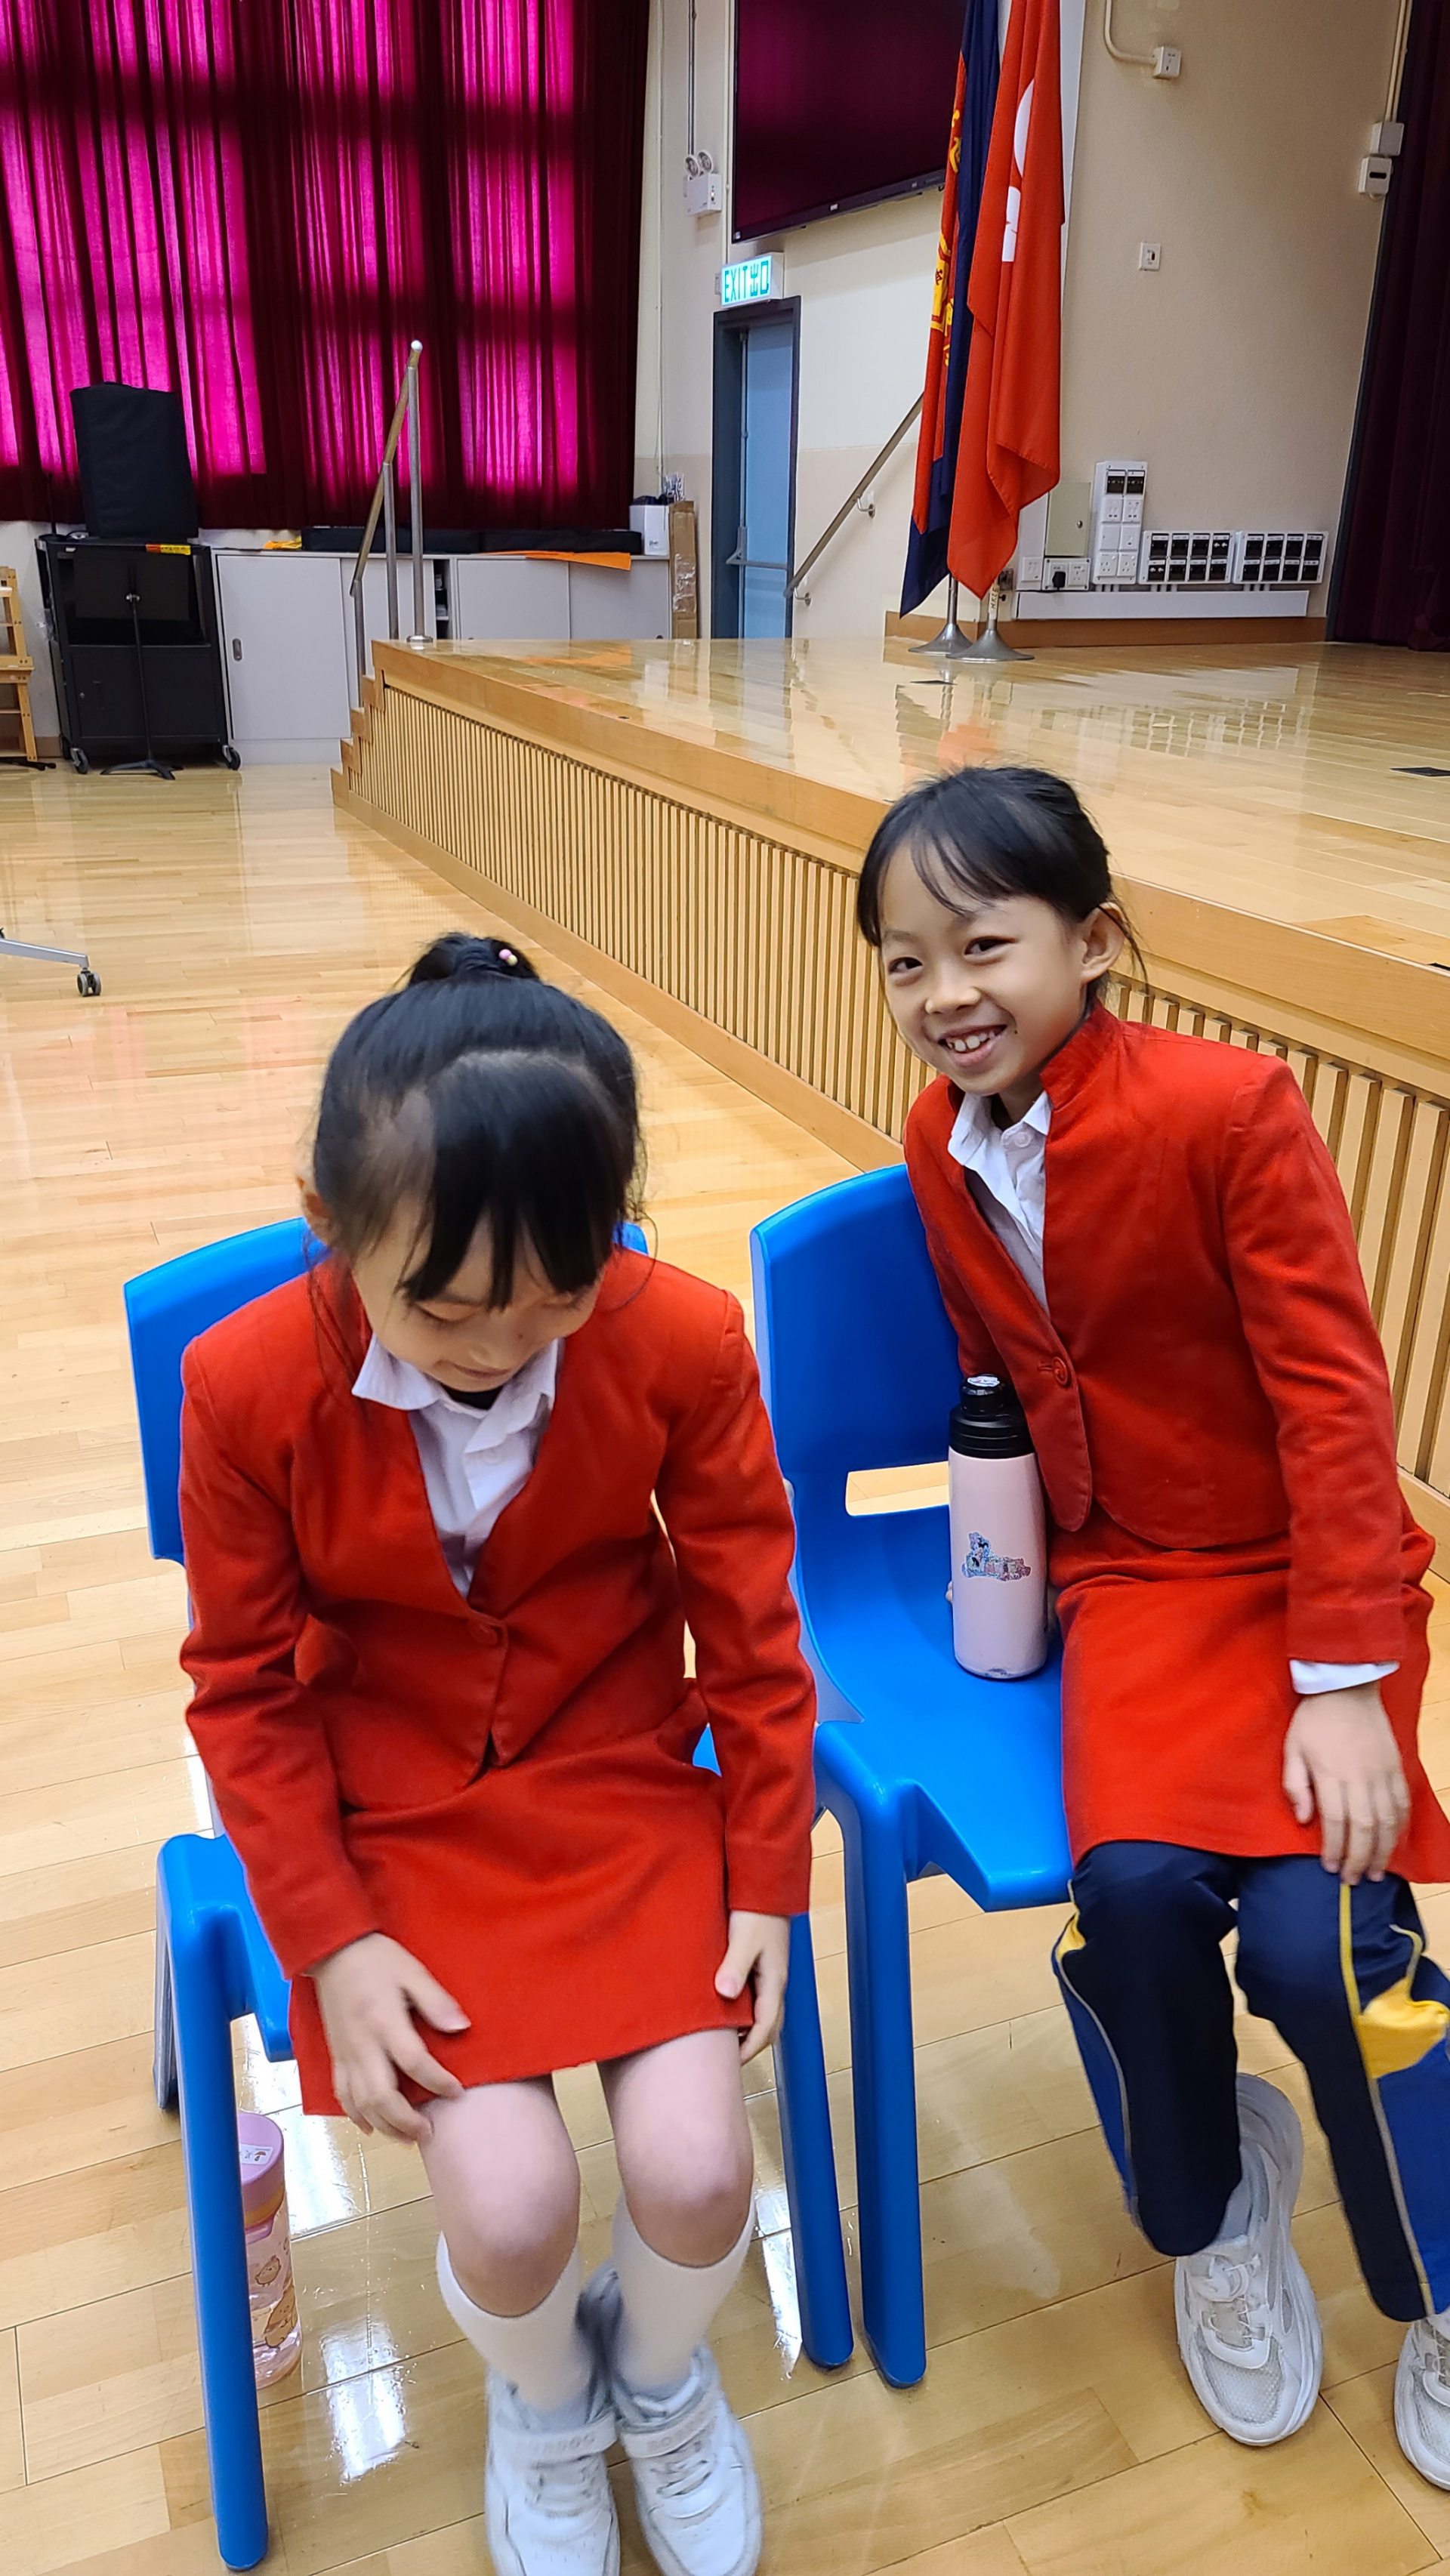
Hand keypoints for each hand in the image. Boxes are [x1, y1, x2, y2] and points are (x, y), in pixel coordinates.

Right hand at [311, 1933, 469, 2142]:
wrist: (332, 1951)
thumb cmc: (376, 1958)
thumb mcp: (412, 1971)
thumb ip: (436, 2001)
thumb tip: (461, 2027)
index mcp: (385, 2022)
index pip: (415, 2063)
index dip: (438, 2082)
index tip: (458, 2092)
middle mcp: (363, 2045)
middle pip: (382, 2096)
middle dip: (406, 2121)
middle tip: (429, 2133)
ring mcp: (346, 2053)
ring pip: (361, 2103)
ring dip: (384, 2126)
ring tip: (407, 2138)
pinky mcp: (335, 2055)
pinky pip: (342, 2094)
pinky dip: (356, 2115)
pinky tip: (371, 2127)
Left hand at [715, 1911, 789, 2065]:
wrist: (768, 1884)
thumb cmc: (756, 1910)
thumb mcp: (743, 1938)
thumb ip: (734, 1966)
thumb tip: (725, 1994)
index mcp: (774, 1981)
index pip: (766, 2028)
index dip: (749, 2049)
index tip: (730, 2065)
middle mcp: (775, 1982)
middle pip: (768, 2025)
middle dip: (751, 2045)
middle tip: (726, 2059)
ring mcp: (770, 1973)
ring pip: (763, 2012)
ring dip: (748, 2029)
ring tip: (724, 2039)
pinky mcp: (763, 1964)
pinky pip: (757, 1997)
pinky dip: (745, 2011)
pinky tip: (727, 2008)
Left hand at [1282, 1685, 1409, 1885]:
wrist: (1346, 1687)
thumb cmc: (1313, 1719)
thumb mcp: (1292, 1748)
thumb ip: (1295, 1785)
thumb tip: (1304, 1820)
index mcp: (1331, 1773)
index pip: (1336, 1822)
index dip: (1335, 1849)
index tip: (1331, 1868)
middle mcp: (1360, 1777)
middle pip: (1365, 1827)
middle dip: (1360, 1858)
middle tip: (1354, 1880)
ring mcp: (1381, 1773)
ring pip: (1388, 1820)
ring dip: (1383, 1850)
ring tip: (1376, 1872)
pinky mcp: (1395, 1767)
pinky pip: (1402, 1803)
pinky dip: (1400, 1827)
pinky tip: (1393, 1842)